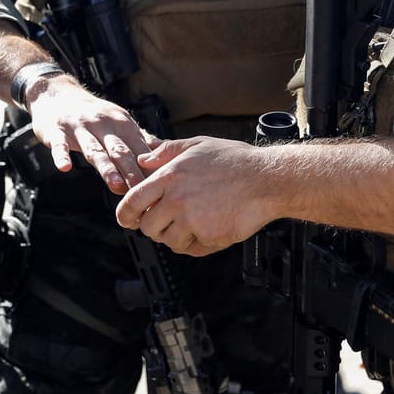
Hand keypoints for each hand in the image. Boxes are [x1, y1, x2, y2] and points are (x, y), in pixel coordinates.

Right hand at [26, 74, 159, 192]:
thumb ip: (140, 139)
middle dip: (132, 171)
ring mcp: (79, 127)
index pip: (139, 149)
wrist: (56, 94)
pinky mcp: (56, 131)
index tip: (159, 188)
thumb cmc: (93, 115)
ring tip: (116, 185)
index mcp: (121, 123)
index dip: (149, 169)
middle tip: (142, 191)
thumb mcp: (118, 121)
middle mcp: (102, 124)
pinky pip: (59, 145)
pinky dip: (61, 156)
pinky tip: (65, 168)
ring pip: (94, 150)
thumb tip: (168, 154)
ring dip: (106, 168)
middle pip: (120, 150)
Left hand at [114, 138, 280, 256]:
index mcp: (170, 177)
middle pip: (148, 227)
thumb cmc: (235, 161)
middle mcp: (177, 200)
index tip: (127, 220)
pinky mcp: (209, 237)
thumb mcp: (198, 145)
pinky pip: (192, 249)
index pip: (132, 201)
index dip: (125, 214)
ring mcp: (193, 221)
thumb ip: (166, 152)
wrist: (268, 180)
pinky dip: (196, 244)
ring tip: (193, 224)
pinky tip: (209, 229)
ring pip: (169, 241)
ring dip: (176, 237)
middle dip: (154, 227)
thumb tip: (142, 159)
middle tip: (167, 222)